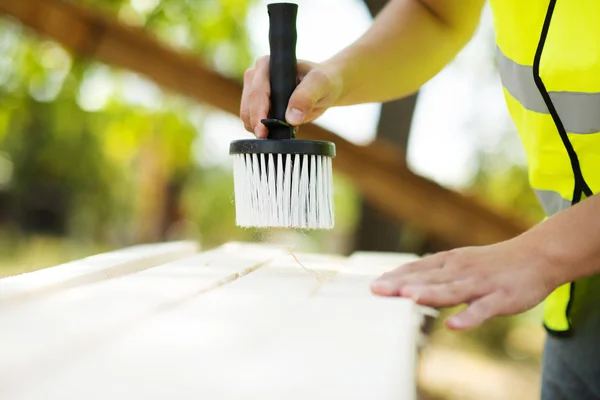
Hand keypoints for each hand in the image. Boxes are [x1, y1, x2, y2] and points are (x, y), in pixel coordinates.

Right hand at [240, 56, 342, 137]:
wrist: (327, 88)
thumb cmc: (324, 81)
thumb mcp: (320, 84)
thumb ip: (305, 97)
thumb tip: (291, 118)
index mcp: (268, 64)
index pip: (257, 91)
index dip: (258, 112)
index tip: (263, 130)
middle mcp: (257, 74)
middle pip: (248, 104)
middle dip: (256, 123)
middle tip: (267, 137)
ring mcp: (256, 89)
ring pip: (247, 113)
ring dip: (257, 127)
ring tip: (274, 133)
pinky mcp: (259, 103)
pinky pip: (252, 119)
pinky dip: (260, 128)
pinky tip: (274, 131)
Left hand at [370, 238, 559, 329]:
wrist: (537, 256)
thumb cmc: (492, 263)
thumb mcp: (460, 262)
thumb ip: (435, 274)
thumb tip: (405, 282)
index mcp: (450, 262)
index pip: (418, 268)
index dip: (396, 276)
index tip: (374, 285)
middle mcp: (461, 270)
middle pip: (428, 278)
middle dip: (402, 284)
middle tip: (378, 290)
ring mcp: (481, 284)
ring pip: (452, 290)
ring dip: (431, 294)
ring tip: (410, 298)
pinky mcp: (500, 298)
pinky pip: (482, 310)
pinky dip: (468, 317)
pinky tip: (453, 325)